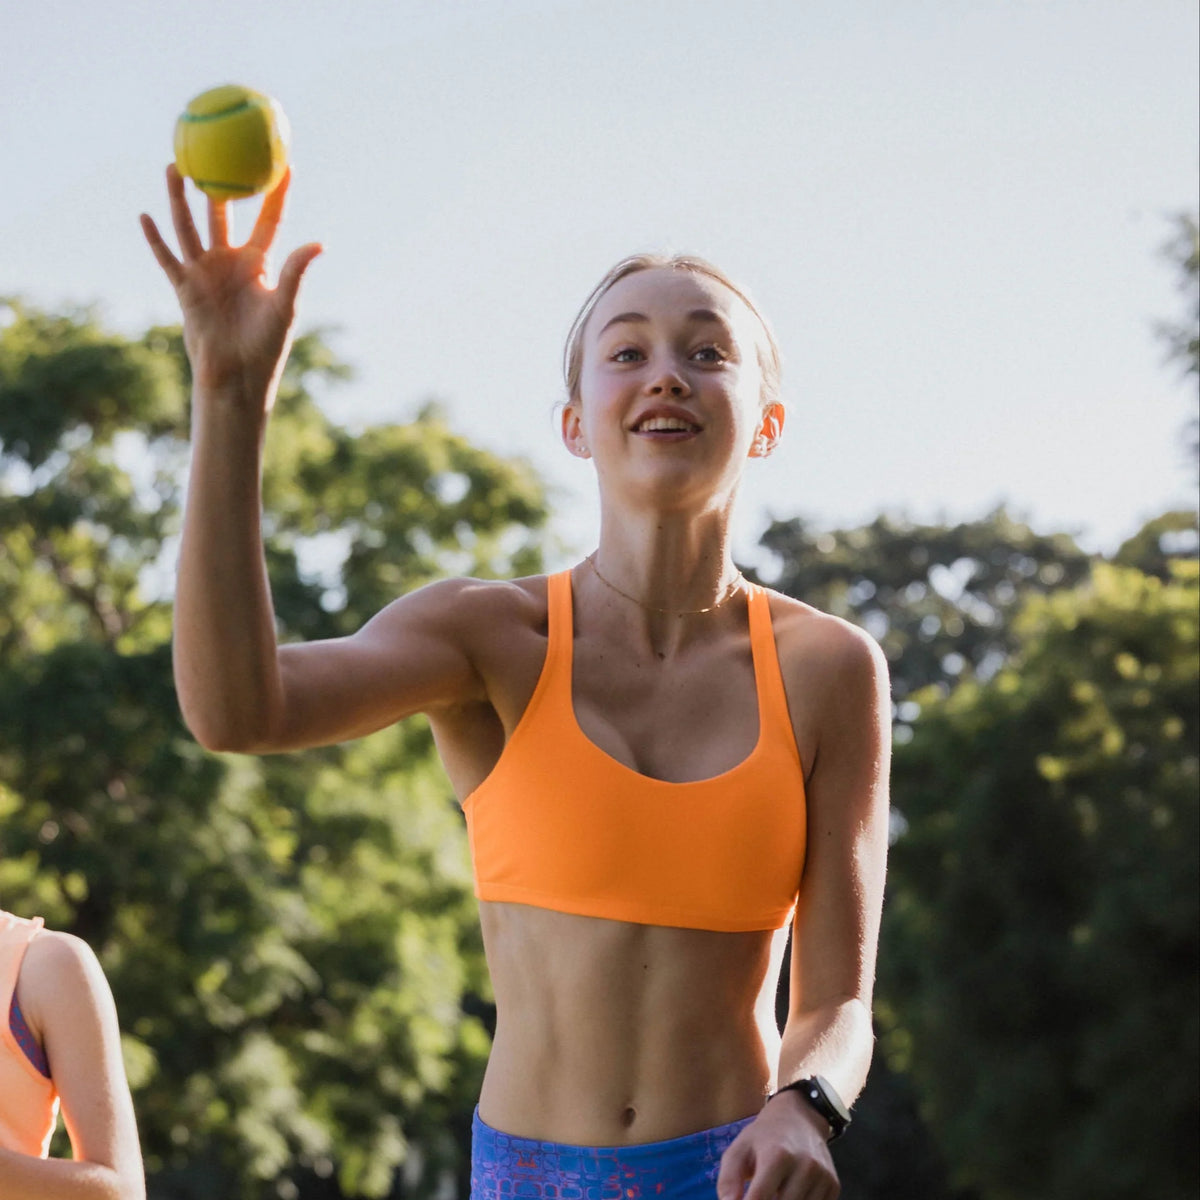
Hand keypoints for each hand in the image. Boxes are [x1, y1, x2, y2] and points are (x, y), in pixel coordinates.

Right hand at [140, 165, 322, 406]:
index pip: (268, 218)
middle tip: (217, 146)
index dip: (274, 192)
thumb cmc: (266, 345)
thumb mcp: (285, 306)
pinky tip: (144, 215)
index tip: (281, 161)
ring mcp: (204, 272)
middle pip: (222, 212)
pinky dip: (156, 238)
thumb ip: (295, 272)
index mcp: (258, 262)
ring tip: (175, 164)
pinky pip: (167, 257)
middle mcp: (229, 261)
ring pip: (189, 225)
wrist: (237, 375)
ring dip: (181, 197)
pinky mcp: (184, 287)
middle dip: (219, 181)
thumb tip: (319, 243)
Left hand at [716, 1091, 839, 1199]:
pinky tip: (792, 1193)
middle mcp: (805, 1166)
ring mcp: (822, 1176)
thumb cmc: (764, 1137)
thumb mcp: (739, 1149)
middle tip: (762, 1193)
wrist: (800, 1117)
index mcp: (777, 1155)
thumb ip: (728, 1180)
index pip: (760, 1198)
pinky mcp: (834, 1185)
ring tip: (776, 1191)